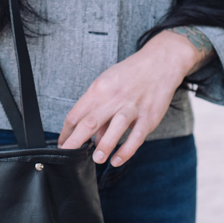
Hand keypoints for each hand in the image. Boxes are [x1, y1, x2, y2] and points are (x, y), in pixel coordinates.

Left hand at [58, 31, 209, 165]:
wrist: (160, 62)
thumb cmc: (130, 75)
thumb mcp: (107, 84)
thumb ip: (99, 109)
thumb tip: (92, 137)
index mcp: (99, 88)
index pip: (76, 114)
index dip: (66, 132)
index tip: (63, 145)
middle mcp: (114, 97)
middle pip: (90, 122)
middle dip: (76, 141)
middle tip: (67, 156)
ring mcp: (132, 107)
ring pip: (115, 128)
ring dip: (104, 146)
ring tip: (97, 159)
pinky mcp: (149, 116)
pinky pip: (137, 136)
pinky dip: (126, 150)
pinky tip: (117, 160)